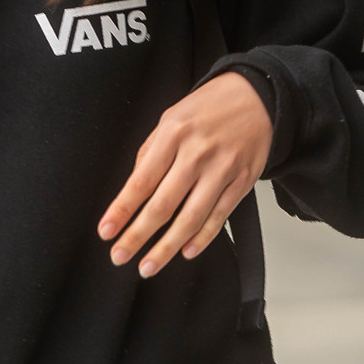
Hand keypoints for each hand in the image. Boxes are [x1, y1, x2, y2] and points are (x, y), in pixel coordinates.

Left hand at [100, 72, 272, 277]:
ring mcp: (221, 171)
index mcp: (171, 136)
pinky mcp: (242, 183)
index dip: (122, 210)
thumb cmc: (207, 109)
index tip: (106, 231)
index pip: (140, 182)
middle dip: (138, 236)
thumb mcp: (170, 119)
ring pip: (190, 218)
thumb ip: (150, 152)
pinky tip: (185, 251)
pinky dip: (202, 238)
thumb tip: (134, 187)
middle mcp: (196, 156)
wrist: (257, 98)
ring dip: (167, 247)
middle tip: (120, 256)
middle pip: (162, 205)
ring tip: (148, 265)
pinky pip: (218, 217)